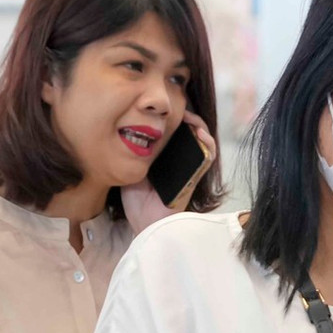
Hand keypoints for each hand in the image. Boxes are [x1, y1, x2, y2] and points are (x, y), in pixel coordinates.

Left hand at [124, 112, 214, 234]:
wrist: (146, 224)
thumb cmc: (137, 203)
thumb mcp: (129, 170)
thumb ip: (131, 154)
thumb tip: (124, 131)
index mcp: (162, 159)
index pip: (171, 134)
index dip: (171, 120)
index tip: (162, 109)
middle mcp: (178, 162)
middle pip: (187, 134)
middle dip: (185, 117)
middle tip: (176, 107)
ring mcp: (190, 168)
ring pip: (202, 141)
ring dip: (198, 125)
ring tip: (188, 115)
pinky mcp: (197, 176)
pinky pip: (208, 156)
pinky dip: (208, 142)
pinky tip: (199, 132)